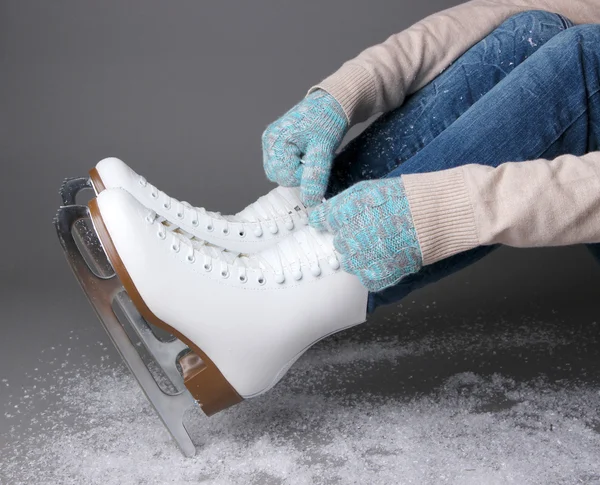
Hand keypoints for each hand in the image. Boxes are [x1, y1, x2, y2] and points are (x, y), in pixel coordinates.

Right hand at [262, 90, 347, 206]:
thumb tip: (310, 201)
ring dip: (296, 169)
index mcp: (276, 141)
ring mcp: (270, 143)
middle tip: (313, 156)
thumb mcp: (324, 149)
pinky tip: (304, 153)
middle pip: (279, 176)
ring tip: (309, 153)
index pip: (285, 177)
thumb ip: (315, 175)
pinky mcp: (275, 144)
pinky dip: (294, 164)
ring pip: (280, 173)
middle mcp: (268, 141)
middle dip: (298, 173)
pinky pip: (281, 165)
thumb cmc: (328, 121)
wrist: (331, 102)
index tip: (316, 160)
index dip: (304, 175)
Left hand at [309, 178, 422, 291]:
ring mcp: (360, 259)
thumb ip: (339, 204)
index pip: (321, 220)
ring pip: (350, 262)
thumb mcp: (365, 190)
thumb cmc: (400, 198)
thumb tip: (317, 218)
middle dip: (351, 237)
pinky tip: (388, 257)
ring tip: (383, 244)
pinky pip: (365, 277)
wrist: (431, 216)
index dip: (334, 220)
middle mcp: (346, 237)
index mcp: (342, 214)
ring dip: (362, 255)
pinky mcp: (375, 276)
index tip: (344, 220)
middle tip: (374, 231)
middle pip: (338, 242)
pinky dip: (375, 271)